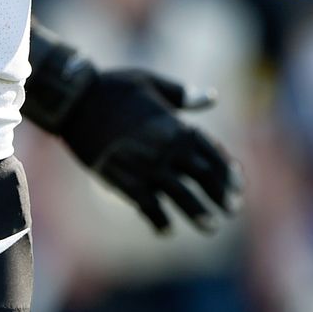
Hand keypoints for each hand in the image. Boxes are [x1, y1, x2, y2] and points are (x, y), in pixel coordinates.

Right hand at [58, 67, 241, 233]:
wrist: (75, 102)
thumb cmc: (113, 87)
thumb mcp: (151, 82)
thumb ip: (182, 95)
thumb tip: (211, 97)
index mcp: (175, 125)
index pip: (212, 153)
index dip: (227, 171)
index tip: (237, 186)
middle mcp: (166, 149)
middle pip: (202, 178)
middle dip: (220, 195)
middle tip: (231, 210)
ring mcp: (147, 167)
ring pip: (181, 196)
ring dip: (198, 213)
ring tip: (212, 227)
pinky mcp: (125, 181)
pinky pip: (147, 206)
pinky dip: (158, 220)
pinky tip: (166, 230)